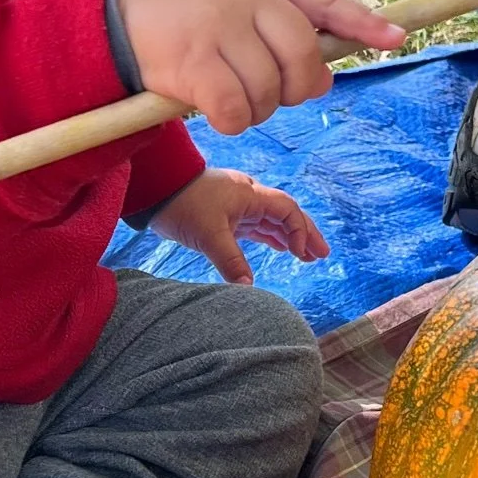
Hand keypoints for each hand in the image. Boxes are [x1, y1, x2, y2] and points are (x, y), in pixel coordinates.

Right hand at [114, 0, 404, 134]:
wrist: (104, 28)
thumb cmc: (173, 19)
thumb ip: (275, 19)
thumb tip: (325, 72)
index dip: (362, 21)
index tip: (395, 38)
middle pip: (305, 55)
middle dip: (297, 88)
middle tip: (273, 96)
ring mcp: (220, 24)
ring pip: (272, 90)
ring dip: (257, 110)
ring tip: (230, 99)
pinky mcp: (196, 60)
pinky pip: (239, 110)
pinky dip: (232, 122)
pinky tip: (212, 112)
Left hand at [148, 167, 329, 284]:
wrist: (156, 189)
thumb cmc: (183, 204)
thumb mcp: (208, 235)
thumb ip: (230, 261)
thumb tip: (248, 287)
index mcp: (250, 195)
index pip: (287, 210)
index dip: (299, 230)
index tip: (300, 253)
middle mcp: (248, 197)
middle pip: (285, 214)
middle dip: (304, 233)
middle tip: (322, 255)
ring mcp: (238, 206)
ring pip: (271, 221)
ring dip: (289, 238)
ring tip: (306, 257)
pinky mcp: (226, 216)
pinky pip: (256, 226)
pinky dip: (270, 237)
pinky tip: (280, 249)